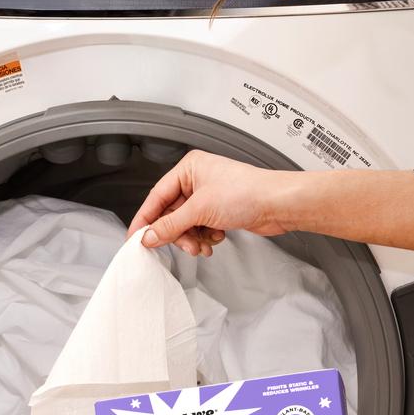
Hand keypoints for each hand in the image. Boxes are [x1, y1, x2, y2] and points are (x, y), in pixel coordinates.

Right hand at [128, 150, 295, 255]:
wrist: (277, 204)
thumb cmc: (247, 192)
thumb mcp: (200, 210)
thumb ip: (170, 225)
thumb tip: (149, 236)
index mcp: (188, 169)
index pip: (157, 197)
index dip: (145, 219)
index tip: (136, 238)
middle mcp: (197, 181)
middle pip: (171, 214)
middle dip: (177, 234)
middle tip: (184, 245)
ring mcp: (208, 197)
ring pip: (186, 225)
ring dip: (192, 239)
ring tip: (203, 245)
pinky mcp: (219, 211)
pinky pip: (200, 229)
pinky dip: (204, 238)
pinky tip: (215, 239)